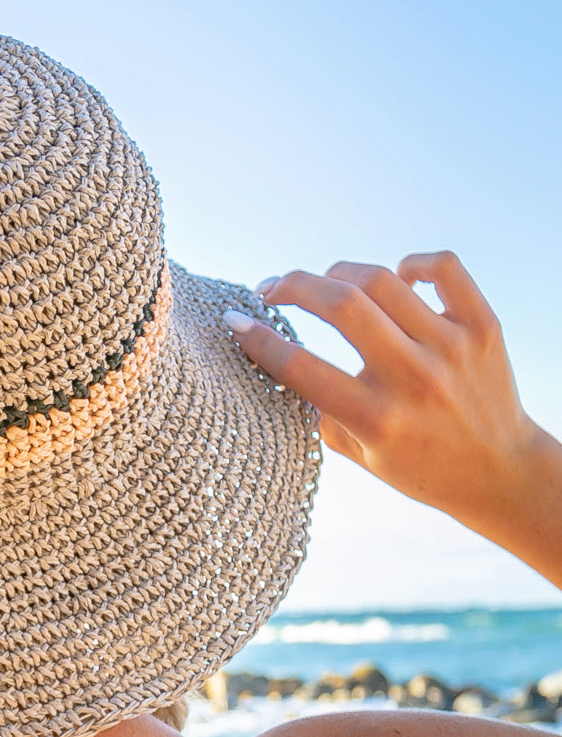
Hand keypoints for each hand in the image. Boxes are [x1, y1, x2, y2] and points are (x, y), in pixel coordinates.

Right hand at [225, 251, 561, 585]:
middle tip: (272, 289)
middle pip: (342, 303)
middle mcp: (415, 379)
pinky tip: (396, 277)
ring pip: (382, 279)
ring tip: (323, 284)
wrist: (500, 473)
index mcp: (377, 418)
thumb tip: (280, 358)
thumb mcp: (358, 453)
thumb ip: (320, 409)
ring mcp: (452, 348)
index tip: (234, 321)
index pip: (302, 367)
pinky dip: (411, 263)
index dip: (258, 339)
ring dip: (338, 273)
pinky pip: (443, 268)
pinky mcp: (482, 327)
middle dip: (293, 286)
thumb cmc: (418, 466)